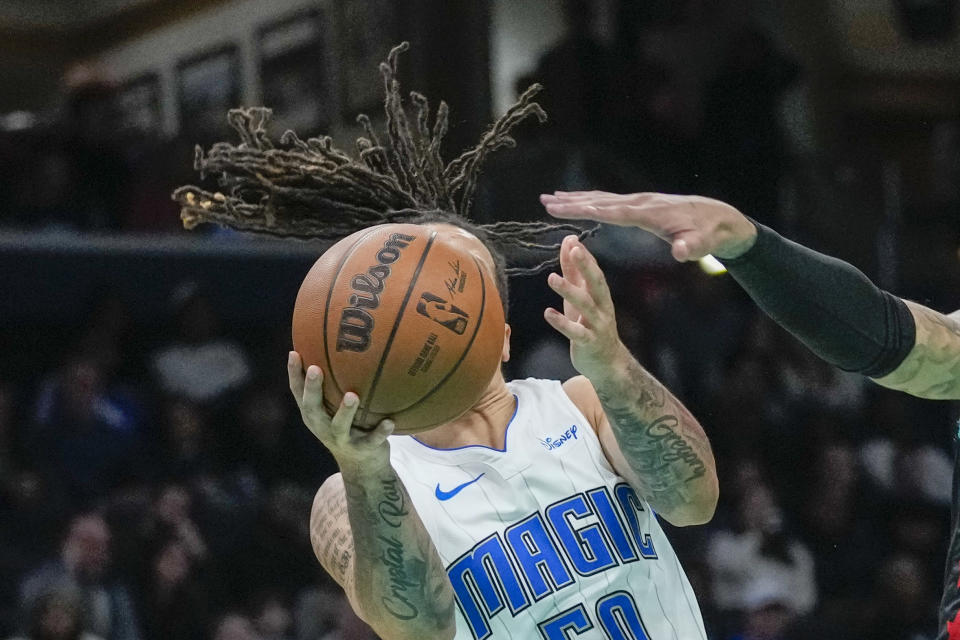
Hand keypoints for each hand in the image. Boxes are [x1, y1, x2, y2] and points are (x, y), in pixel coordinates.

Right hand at [287, 351, 393, 470]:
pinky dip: (381, 431)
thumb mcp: (333, 408)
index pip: (298, 393)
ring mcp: (342, 440)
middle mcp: (323, 427)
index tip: (294, 352)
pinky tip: (390, 421)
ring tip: (352, 396)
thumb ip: (332, 385)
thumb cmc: (347, 426)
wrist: (362, 467)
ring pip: (340, 426)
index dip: (294, 374)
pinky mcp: (363, 449)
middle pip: (313, 408)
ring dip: (345, 411)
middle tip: (316, 369)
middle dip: (312, 389)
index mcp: (314, 415)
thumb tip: (333, 345)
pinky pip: (372, 440)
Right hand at [540, 191, 757, 260]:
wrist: (720, 218)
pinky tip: (577, 201)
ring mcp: (640, 201)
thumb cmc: (710, 234)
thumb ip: (692, 247)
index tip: (563, 208)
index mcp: (649, 214)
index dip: (586, 210)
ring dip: (575, 198)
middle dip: (571, 202)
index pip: (612, 211)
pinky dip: (590, 199)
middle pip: (600, 200)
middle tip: (544, 201)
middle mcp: (640, 203)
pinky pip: (609, 200)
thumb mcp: (703, 243)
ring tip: (550, 198)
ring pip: (602, 198)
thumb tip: (682, 252)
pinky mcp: (640, 204)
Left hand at [544, 235, 625, 380]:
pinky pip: (576, 332)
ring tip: (551, 278)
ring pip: (585, 306)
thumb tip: (569, 242)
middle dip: (586, 266)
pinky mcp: (589, 342)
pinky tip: (547, 313)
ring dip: (569, 291)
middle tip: (574, 250)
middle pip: (596, 283)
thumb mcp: (581, 298)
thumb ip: (574, 272)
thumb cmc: (590, 325)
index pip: (595, 271)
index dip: (585, 257)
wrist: (607, 363)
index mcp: (601, 295)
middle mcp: (602, 307)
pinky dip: (562, 323)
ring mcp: (597, 325)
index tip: (573, 241)